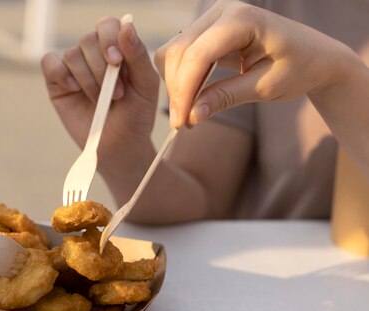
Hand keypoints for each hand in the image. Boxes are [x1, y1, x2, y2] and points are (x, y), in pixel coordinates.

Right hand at [41, 17, 159, 166]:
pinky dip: (61, 74)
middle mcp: (94, 54)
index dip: (109, 39)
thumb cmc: (136, 116)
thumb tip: (127, 25)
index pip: (108, 26)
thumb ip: (138, 55)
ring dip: (88, 79)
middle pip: (88, 39)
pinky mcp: (57, 83)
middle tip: (116, 94)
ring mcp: (74, 68)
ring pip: (72, 55)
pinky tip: (74, 89)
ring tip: (100, 100)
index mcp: (117, 49)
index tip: (117, 62)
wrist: (119, 147)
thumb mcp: (145, 86)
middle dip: (101, 68)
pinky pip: (49, 63)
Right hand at [155, 0, 356, 127]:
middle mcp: (222, 10)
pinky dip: (179, 77)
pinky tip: (192, 96)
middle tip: (182, 123)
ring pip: (172, 52)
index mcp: (243, 18)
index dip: (185, 90)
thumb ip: (226, 97)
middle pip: (179, 51)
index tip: (181, 121)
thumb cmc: (298, 68)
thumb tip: (191, 116)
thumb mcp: (265, 87)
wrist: (314, 55)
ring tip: (189, 112)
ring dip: (174, 85)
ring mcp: (212, 17)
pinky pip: (179, 53)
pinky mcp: (206, 29)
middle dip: (176, 90)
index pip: (198, 54)